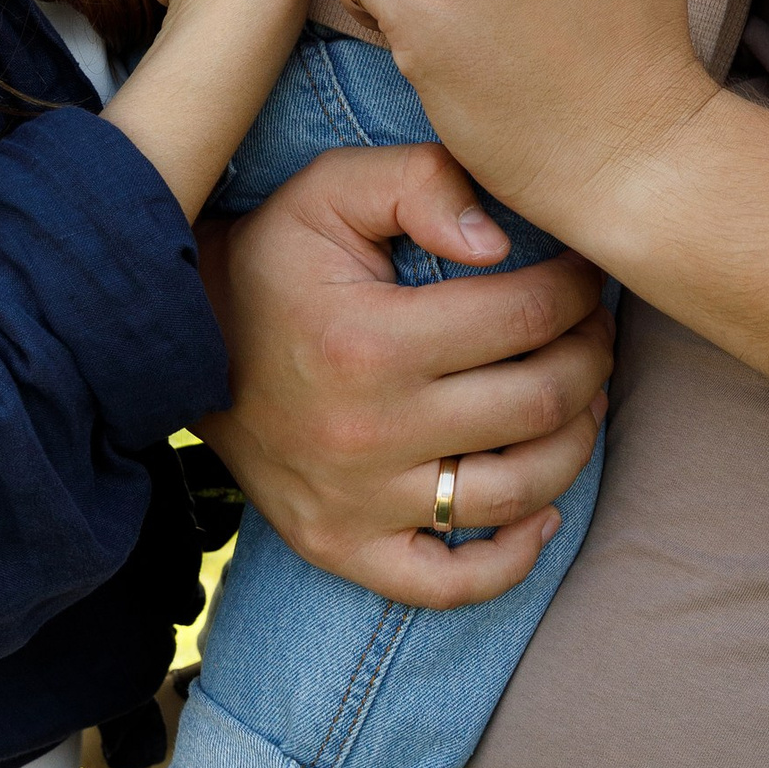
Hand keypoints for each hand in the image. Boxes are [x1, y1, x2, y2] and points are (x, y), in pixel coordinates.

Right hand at [198, 142, 615, 605]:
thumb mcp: (329, 190)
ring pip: (518, 492)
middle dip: (589, 357)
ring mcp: (358, 502)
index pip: (526, 318)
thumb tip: (499, 241)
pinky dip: (513, 559)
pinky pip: (448, 584)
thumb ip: (420, 183)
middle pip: (538, 405)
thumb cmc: (271, 261)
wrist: (176, 343)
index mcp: (371, 341)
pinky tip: (544, 511)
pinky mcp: (343, 546)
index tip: (583, 274)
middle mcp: (369, 433)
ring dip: (576, 442)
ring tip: (581, 399)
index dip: (577, 291)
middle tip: (592, 330)